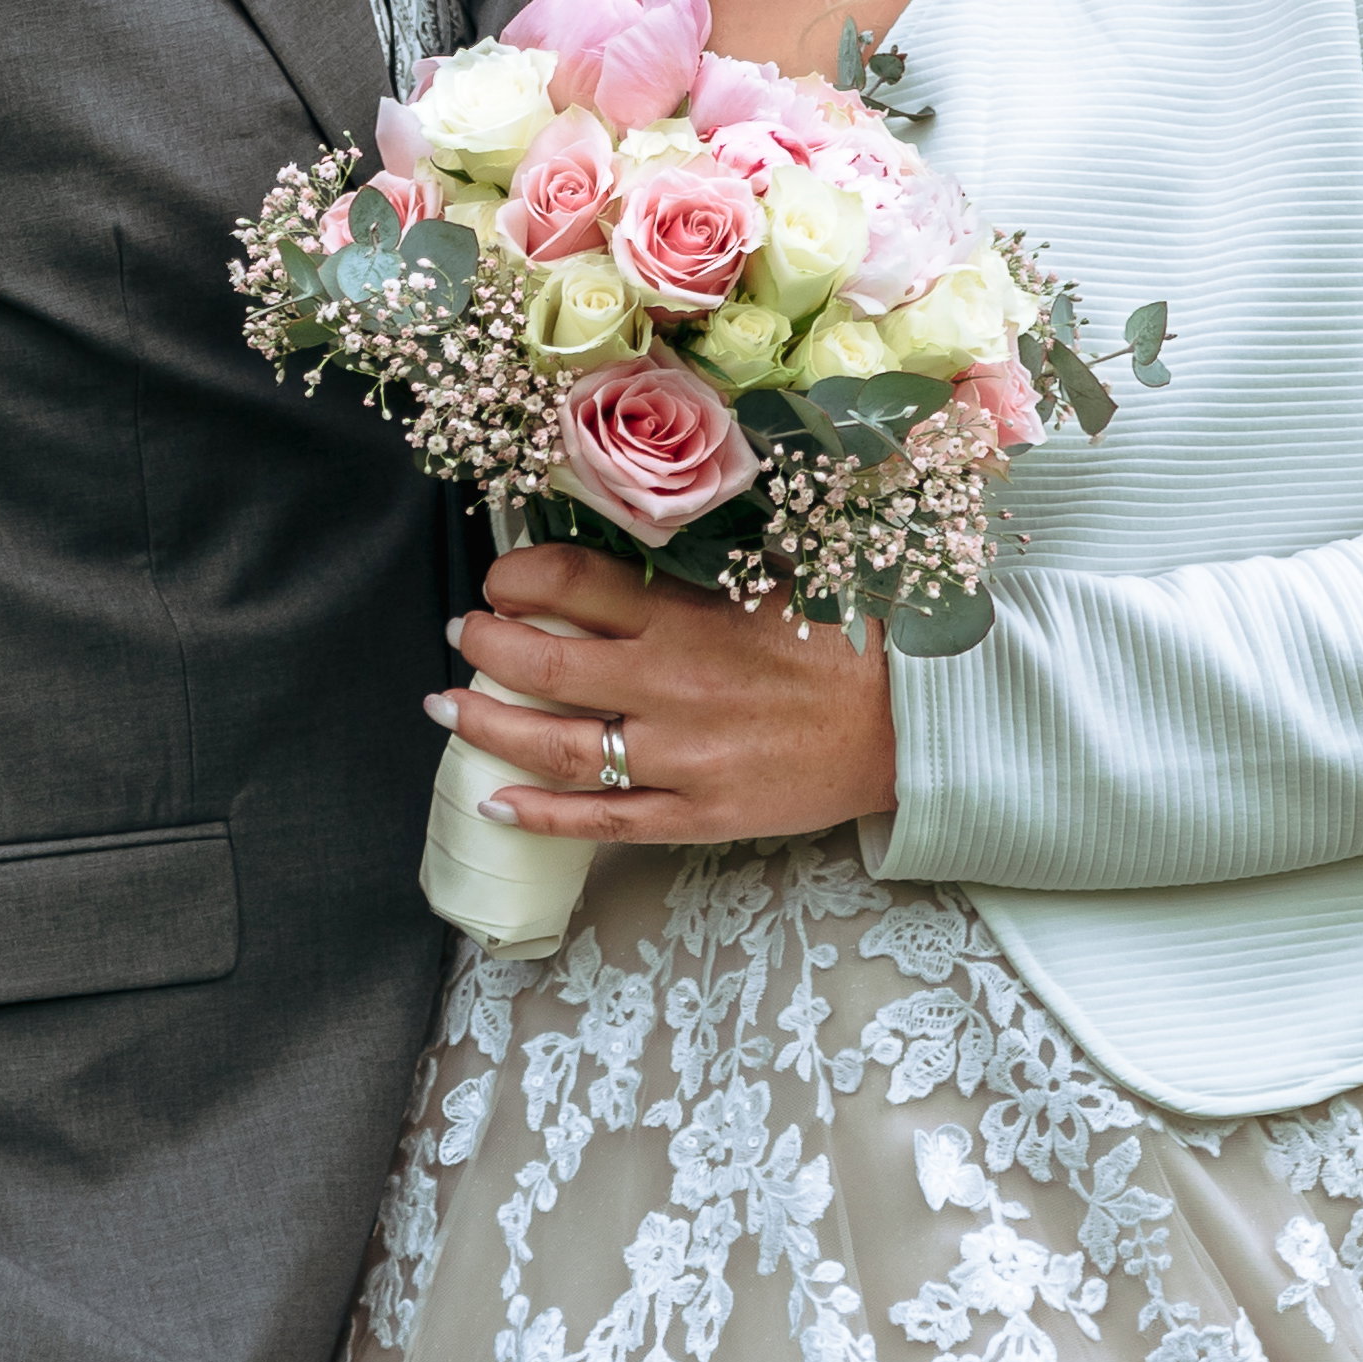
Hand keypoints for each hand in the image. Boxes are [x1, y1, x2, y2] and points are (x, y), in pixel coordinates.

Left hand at [433, 543, 896, 842]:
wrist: (914, 722)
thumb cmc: (847, 640)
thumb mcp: (771, 576)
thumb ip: (695, 567)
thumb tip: (622, 540)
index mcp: (690, 614)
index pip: (573, 581)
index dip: (518, 575)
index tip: (500, 577)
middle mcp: (673, 684)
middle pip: (546, 661)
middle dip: (485, 645)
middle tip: (461, 634)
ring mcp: (682, 757)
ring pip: (559, 745)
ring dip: (489, 726)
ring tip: (448, 708)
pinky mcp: (700, 814)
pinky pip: (604, 821)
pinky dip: (542, 815)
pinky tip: (496, 802)